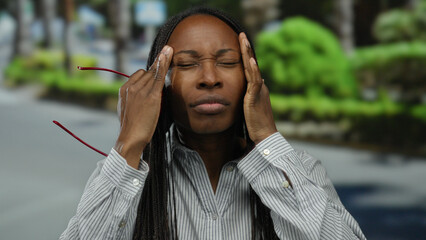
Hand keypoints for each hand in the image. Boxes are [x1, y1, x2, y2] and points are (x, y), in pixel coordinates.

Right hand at [115, 45, 172, 167]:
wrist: (131, 138)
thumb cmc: (133, 129)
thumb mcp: (129, 111)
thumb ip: (135, 100)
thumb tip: (143, 96)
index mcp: (124, 91)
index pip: (138, 75)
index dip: (149, 73)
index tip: (158, 63)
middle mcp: (130, 88)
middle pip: (146, 72)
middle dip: (156, 69)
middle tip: (168, 53)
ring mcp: (140, 91)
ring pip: (153, 72)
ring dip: (162, 63)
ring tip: (169, 50)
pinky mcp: (151, 96)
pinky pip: (158, 76)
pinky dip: (163, 64)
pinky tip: (168, 54)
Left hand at [239, 33, 276, 144]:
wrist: (265, 135)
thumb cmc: (256, 126)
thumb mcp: (249, 109)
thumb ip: (247, 100)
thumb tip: (246, 95)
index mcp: (257, 89)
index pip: (250, 69)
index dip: (246, 57)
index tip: (241, 45)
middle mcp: (260, 87)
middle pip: (252, 64)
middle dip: (247, 49)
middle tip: (242, 36)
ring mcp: (259, 91)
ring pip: (252, 68)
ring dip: (248, 53)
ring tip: (244, 40)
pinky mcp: (256, 97)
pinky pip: (255, 81)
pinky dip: (254, 70)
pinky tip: (252, 60)